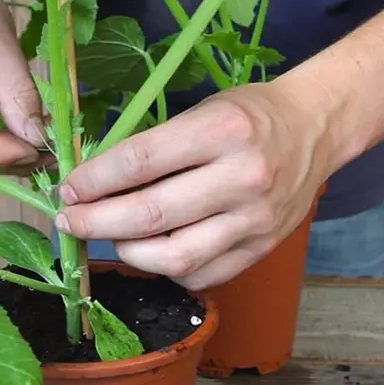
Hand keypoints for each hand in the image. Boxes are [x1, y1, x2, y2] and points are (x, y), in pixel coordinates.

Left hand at [54, 80, 332, 289]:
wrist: (315, 128)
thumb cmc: (248, 115)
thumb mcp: (200, 111)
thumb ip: (153, 146)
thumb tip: (93, 182)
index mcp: (222, 131)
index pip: (140, 161)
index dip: (94, 180)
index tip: (68, 189)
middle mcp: (243, 177)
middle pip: (151, 214)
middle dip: (97, 222)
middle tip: (70, 221)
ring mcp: (256, 219)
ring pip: (174, 255)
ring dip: (127, 251)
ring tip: (108, 238)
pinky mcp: (262, 248)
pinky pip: (201, 273)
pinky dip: (165, 269)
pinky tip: (149, 252)